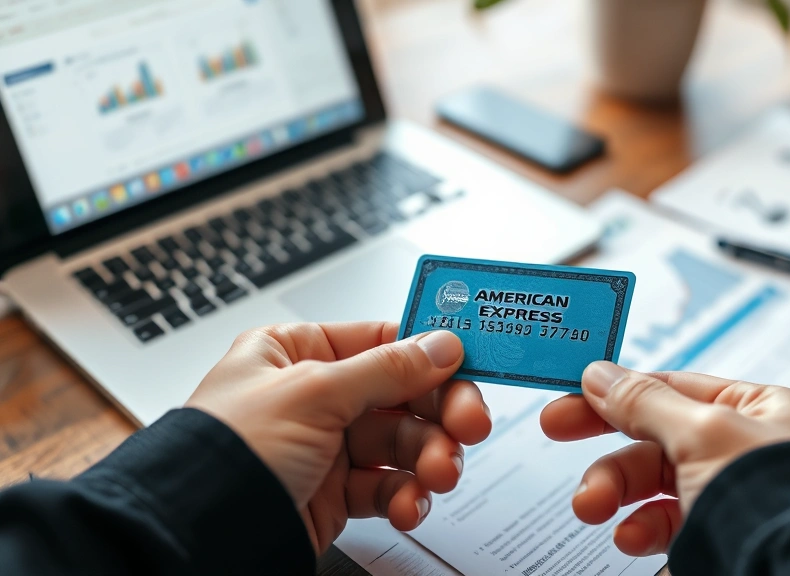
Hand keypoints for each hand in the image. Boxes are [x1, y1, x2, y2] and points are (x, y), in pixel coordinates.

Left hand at [186, 322, 490, 553]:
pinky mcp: (331, 494)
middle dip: (438, 415)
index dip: (431, 354)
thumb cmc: (224, 453)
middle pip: (402, 395)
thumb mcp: (313, 394)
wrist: (192, 537)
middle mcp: (312, 395)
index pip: (383, 340)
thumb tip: (442, 344)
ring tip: (437, 475)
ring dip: (428, 459)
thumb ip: (386, 369)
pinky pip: (385, 487)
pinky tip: (408, 504)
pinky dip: (404, 497)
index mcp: (296, 352)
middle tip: (468, 426)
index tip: (472, 364)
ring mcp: (324, 447)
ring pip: (401, 445)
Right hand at [540, 363, 789, 556]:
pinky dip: (643, 530)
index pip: (670, 388)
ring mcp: (731, 495)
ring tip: (591, 508)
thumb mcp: (701, 433)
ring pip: (654, 486)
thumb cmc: (776, 497)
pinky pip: (669, 526)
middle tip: (558, 445)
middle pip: (654, 439)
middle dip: (610, 454)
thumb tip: (599, 375)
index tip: (568, 403)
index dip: (615, 394)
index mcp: (755, 409)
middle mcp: (744, 449)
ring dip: (617, 495)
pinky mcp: (721, 536)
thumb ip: (644, 402)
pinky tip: (630, 538)